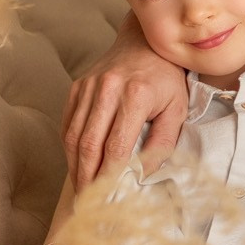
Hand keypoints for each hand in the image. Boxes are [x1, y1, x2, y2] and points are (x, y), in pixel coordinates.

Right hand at [63, 22, 187, 184]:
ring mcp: (89, 86)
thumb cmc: (166, 79)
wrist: (146, 42)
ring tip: (81, 188)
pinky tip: (76, 162)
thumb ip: (163, 143)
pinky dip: (69, 146)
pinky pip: (67, 122)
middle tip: (87, 202)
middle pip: (88, 144)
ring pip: (72, 135)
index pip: (116, 146)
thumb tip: (143, 175)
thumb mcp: (177, 110)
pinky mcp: (77, 86)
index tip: (108, 197)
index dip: (109, 175)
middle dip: (86, 177)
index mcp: (136, 95)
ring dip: (74, 166)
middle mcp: (109, 88)